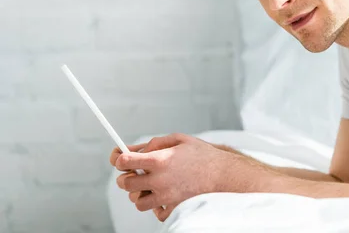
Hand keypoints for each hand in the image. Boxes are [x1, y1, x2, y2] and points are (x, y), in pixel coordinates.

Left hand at [113, 133, 229, 221]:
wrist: (224, 175)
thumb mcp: (179, 139)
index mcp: (159, 160)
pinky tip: (167, 195)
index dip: (119, 160)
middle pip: (125, 184)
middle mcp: (159, 180)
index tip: (123, 160)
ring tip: (154, 185)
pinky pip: (155, 212)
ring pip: (137, 201)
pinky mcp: (172, 209)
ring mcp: (165, 197)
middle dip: (127, 178)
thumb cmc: (203, 155)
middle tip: (136, 174)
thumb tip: (136, 150)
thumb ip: (155, 143)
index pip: (124, 161)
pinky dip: (157, 205)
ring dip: (141, 193)